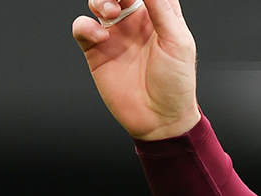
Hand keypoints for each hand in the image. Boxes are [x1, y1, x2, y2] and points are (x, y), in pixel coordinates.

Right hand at [71, 0, 201, 139]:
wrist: (159, 119)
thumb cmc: (176, 85)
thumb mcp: (177, 42)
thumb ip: (162, 9)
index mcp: (159, 16)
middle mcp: (136, 22)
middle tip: (119, 0)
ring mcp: (115, 35)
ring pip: (98, 2)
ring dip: (100, 0)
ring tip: (110, 12)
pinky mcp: (96, 51)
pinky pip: (82, 27)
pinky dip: (86, 25)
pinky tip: (100, 36)